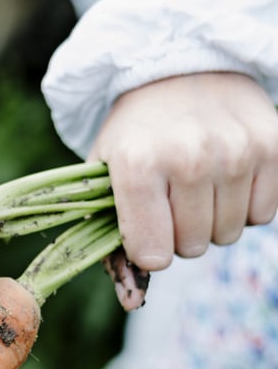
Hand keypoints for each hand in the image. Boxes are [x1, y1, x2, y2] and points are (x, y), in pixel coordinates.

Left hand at [90, 72, 277, 270]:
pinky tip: (227, 172)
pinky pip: (265, 214)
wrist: (179, 66)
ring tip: (198, 180)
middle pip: (193, 247)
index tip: (144, 220)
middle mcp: (190, 155)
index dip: (148, 246)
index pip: (154, 254)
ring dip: (213, 217)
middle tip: (171, 192)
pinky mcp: (275, 144)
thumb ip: (113, 245)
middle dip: (180, 231)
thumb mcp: (107, 179)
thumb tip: (133, 303)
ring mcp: (237, 149)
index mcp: (138, 164)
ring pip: (230, 233)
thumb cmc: (137, 133)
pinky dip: (246, 202)